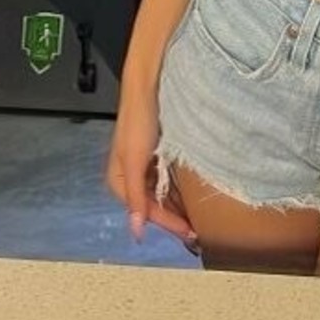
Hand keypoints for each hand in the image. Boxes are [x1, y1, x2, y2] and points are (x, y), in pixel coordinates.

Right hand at [104, 87, 199, 252]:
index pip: (147, 212)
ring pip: (162, 194)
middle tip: (198, 229)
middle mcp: (130, 178)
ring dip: (178, 204)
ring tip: (199, 215)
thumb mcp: (135, 160)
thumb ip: (136, 197)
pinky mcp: (155, 155)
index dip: (169, 224)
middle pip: (154, 205)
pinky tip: (193, 193)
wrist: (147, 86)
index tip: (191, 233)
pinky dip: (179, 188)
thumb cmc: (138, 122)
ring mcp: (143, 167)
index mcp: (120, 182)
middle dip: (174, 217)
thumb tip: (135, 233)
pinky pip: (167, 179)